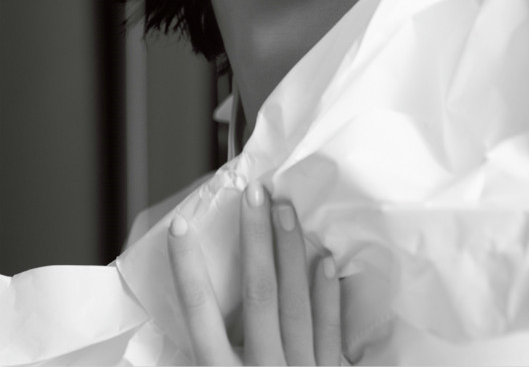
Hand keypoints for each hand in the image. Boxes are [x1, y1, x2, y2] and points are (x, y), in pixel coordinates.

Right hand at [168, 183, 340, 364]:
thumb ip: (206, 353)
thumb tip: (198, 310)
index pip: (199, 313)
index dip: (187, 267)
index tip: (180, 226)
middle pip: (258, 293)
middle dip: (256, 238)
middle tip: (255, 194)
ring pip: (295, 303)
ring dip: (290, 252)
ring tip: (286, 211)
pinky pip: (330, 332)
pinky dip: (327, 296)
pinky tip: (326, 262)